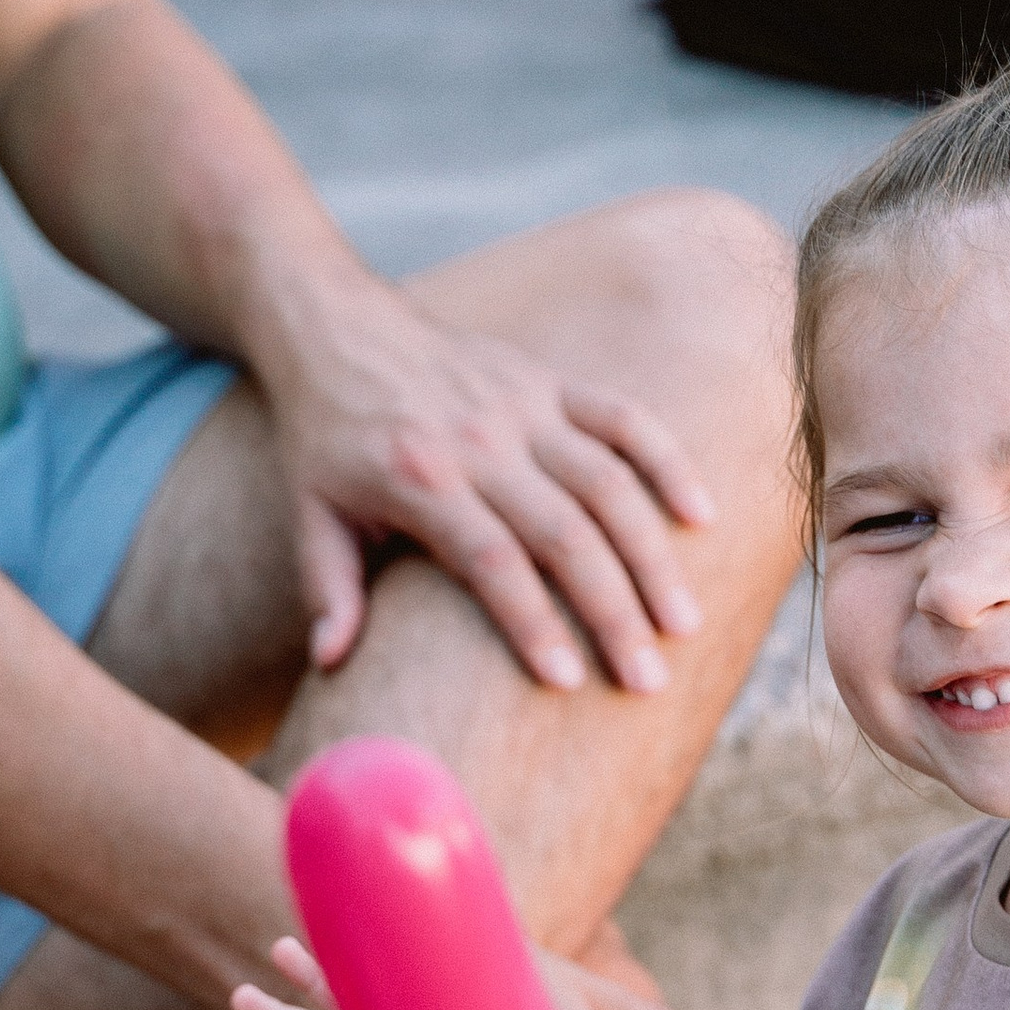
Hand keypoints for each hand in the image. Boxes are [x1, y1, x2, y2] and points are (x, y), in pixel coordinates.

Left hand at [253, 274, 715, 693]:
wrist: (337, 326)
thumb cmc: (325, 439)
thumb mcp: (309, 513)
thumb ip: (328, 589)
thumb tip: (331, 663)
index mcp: (420, 479)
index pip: (491, 560)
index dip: (533, 622)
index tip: (569, 682)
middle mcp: (479, 440)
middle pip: (565, 533)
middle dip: (613, 611)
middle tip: (648, 680)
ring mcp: (522, 406)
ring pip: (608, 483)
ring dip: (652, 555)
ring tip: (684, 623)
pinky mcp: (550, 382)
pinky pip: (624, 418)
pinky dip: (666, 462)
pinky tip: (700, 517)